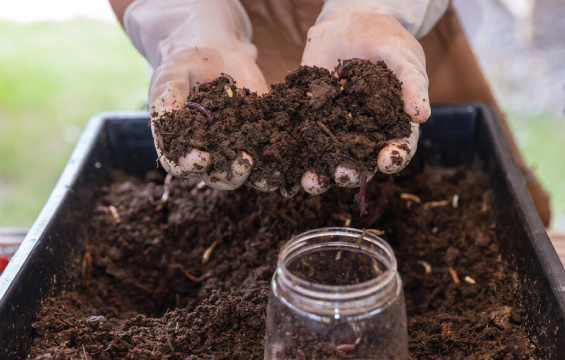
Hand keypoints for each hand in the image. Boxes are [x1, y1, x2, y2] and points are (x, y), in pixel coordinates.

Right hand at [150, 47, 268, 189]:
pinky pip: (269, 154)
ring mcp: (236, 148)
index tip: (201, 157)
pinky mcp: (259, 136)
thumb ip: (166, 101)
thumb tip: (169, 123)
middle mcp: (209, 154)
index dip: (189, 165)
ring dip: (259, 176)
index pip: (182, 165)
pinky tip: (288, 159)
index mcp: (182, 147)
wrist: (214, 54)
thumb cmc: (183, 68)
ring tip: (270, 174)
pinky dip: (279, 160)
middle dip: (230, 174)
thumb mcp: (169, 78)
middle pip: (217, 176)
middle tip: (243, 163)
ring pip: (246, 173)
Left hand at [300, 10, 427, 193]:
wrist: (350, 23)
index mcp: (391, 126)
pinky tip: (284, 157)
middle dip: (351, 173)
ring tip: (310, 181)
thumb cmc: (386, 40)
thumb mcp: (403, 56)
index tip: (387, 161)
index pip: (397, 148)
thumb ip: (411, 83)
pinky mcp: (309, 119)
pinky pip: (301, 140)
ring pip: (327, 161)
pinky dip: (292, 152)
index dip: (394, 158)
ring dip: (319, 175)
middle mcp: (363, 135)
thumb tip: (422, 115)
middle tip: (343, 175)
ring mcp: (334, 129)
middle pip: (359, 164)